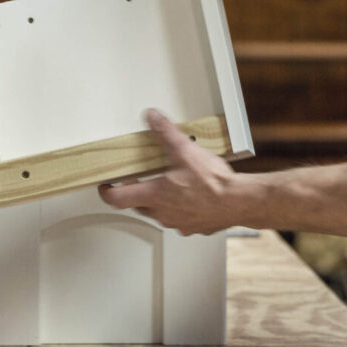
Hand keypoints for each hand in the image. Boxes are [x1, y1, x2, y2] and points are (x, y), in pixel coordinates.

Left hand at [97, 109, 241, 234]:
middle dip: (136, 193)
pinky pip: (181, 220)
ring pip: (160, 214)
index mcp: (155, 195)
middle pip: (138, 206)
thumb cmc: (214, 184)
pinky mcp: (195, 227)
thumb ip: (165, 133)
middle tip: (138, 181)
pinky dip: (182, 209)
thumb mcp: (185, 150)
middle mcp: (164, 213)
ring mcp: (179, 223)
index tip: (105, 187)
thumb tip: (152, 118)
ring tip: (169, 186)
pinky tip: (193, 197)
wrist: (240, 201)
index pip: (118, 199)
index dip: (108, 192)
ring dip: (160, 202)